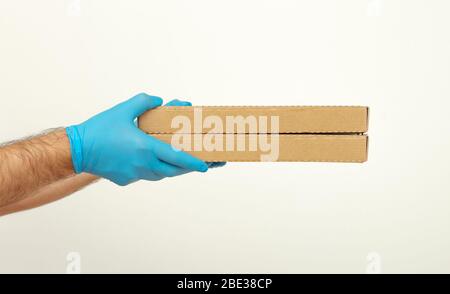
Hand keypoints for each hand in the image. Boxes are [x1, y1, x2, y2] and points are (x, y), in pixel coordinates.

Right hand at [65, 93, 209, 185]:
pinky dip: (152, 169)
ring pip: (160, 174)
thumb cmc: (99, 130)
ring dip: (170, 169)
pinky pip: (145, 175)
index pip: (177, 158)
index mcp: (146, 148)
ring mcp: (134, 174)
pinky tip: (151, 161)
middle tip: (197, 163)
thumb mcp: (123, 110)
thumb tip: (159, 100)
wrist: (77, 150)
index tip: (206, 166)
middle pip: (173, 171)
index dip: (194, 163)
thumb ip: (144, 102)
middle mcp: (143, 164)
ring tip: (177, 161)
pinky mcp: (126, 179)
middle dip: (187, 168)